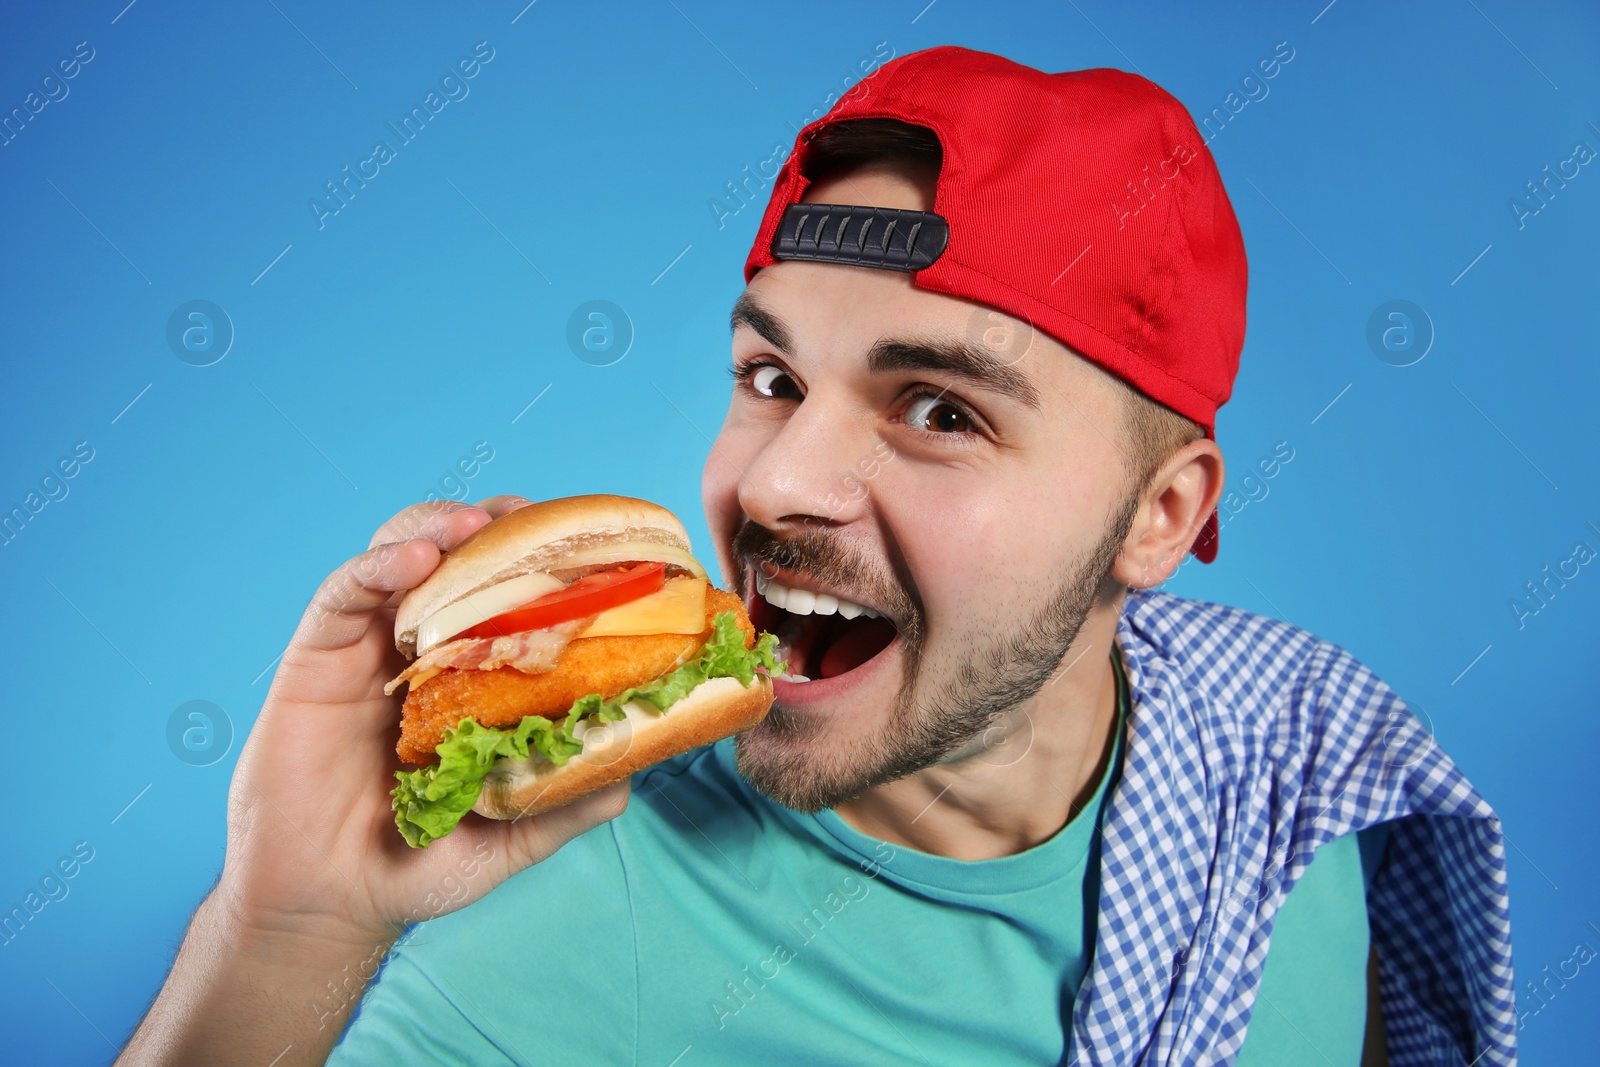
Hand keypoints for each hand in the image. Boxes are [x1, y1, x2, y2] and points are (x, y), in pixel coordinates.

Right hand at [221, 494, 629, 939]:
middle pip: (458, 556)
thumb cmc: (419, 863)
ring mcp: (370, 647)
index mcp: (473, 675)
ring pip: (402, 554)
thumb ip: (565, 801)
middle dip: (494, 526)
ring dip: (439, 527)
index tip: (584, 541)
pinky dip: (379, 566)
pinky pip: (343, 593)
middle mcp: (424, 649)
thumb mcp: (511, 834)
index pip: (510, 594)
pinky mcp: (317, 656)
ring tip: (472, 526)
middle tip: (529, 518)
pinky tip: (414, 561)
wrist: (328, 903)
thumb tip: (629, 772)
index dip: (542, 560)